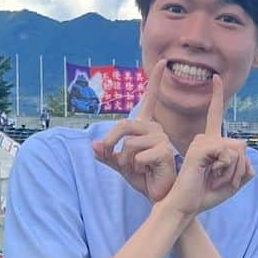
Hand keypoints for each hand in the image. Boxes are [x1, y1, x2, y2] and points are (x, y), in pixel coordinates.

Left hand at [92, 60, 176, 201]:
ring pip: (128, 144)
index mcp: (146, 127)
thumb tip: (93, 146)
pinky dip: (134, 168)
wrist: (157, 195)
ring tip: (136, 169)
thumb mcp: (120, 165)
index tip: (163, 62)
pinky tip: (146, 173)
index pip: (150, 99)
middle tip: (110, 156)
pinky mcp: (164, 152)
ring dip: (124, 161)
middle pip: (124, 125)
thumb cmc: (142, 177)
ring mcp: (162, 139)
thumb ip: (107, 155)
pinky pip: (136, 156)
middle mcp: (155, 129)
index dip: (156, 81)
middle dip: (110, 141)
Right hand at [163, 74, 253, 216]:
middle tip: (220, 181)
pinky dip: (226, 169)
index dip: (216, 96)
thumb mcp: (232, 183)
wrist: (186, 207)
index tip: (215, 78)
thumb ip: (245, 171)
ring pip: (236, 150)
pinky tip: (210, 175)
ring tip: (214, 180)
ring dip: (232, 171)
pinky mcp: (198, 149)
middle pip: (240, 145)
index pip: (215, 115)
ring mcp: (200, 143)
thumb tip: (249, 162)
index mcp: (210, 143)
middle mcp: (204, 139)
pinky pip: (227, 153)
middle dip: (239, 169)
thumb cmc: (205, 196)